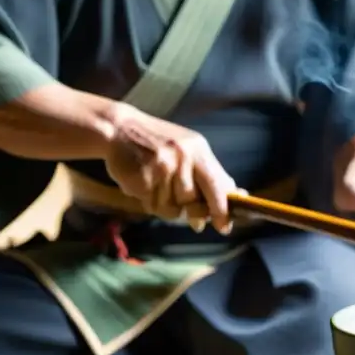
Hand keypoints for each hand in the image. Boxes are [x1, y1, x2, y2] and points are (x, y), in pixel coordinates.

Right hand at [102, 104, 239, 232]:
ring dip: (168, 206)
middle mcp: (181, 158)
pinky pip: (152, 206)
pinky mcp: (141, 179)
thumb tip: (235, 195)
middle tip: (196, 221)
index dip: (222, 209)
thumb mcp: (189, 149)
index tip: (224, 226)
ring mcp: (161, 168)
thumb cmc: (159, 142)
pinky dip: (149, 202)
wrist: (119, 128)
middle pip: (194, 201)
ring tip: (159, 188)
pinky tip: (144, 186)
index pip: (217, 185)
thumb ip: (209, 172)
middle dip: (194, 213)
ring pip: (172, 208)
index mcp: (198, 150)